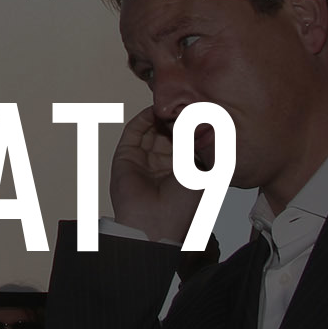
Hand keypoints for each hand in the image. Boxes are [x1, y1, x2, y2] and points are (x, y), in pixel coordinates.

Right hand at [110, 105, 202, 242]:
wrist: (156, 224)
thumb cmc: (182, 207)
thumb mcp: (201, 170)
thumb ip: (197, 144)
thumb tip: (197, 119)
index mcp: (182, 170)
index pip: (185, 140)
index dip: (191, 125)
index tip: (200, 110)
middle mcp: (162, 163)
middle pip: (167, 132)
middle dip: (175, 118)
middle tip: (184, 104)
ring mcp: (143, 159)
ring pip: (151, 129)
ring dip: (161, 117)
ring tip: (171, 106)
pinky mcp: (126, 155)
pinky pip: (134, 131)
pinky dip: (144, 118)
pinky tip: (155, 111)